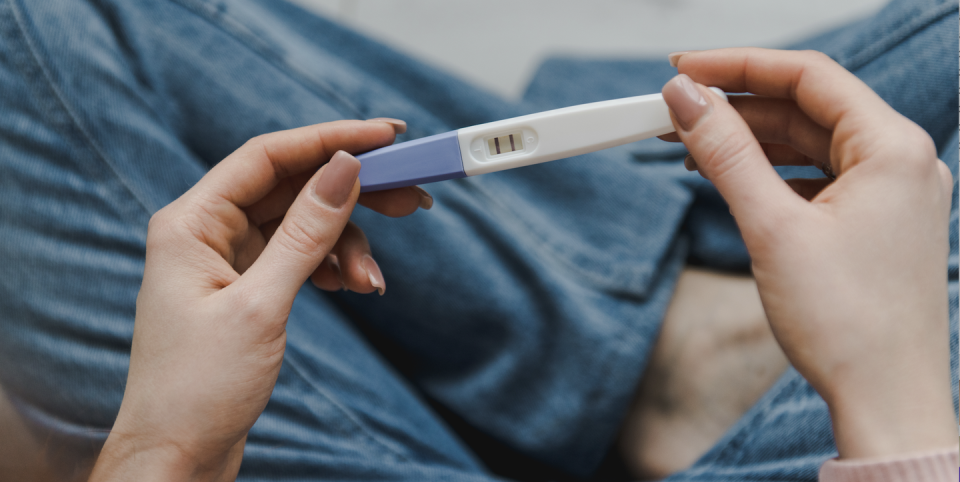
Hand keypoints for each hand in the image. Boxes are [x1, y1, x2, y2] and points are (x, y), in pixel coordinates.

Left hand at [89, 119, 426, 480]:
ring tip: (372, 284)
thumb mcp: (260, 306)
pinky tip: (352, 287)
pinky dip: (332, 267)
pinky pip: (300, 257)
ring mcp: (227, 260)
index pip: (269, 156)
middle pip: (292, 187)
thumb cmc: (198, 389)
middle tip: (410, 199)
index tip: (387, 136)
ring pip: (303, 226)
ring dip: (347, 247)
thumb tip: (345, 170)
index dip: (331, 139)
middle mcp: (207, 232)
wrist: (177, 456)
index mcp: (191, 222)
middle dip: (352, 193)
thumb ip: (306, 234)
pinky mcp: (246, 287)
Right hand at [660, 49, 954, 458]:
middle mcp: (899, 163)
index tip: (684, 70)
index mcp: (893, 149)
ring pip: (807, 142)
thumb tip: (687, 101)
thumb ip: (725, 154)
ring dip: (748, 140)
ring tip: (690, 145)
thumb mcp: (773, 228)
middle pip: (806, 107)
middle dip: (735, 106)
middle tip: (674, 110)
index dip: (738, 65)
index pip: (807, 76)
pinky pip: (814, 176)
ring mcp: (888, 194)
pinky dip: (769, 172)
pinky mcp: (872, 223)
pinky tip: (730, 177)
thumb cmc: (850, 327)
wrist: (884, 401)